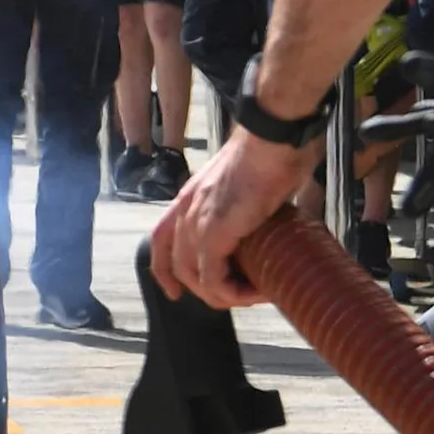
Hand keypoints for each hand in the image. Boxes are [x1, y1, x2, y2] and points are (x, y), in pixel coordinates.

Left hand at [148, 130, 306, 309]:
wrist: (273, 137)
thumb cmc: (270, 151)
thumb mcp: (247, 184)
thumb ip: (245, 205)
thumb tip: (267, 222)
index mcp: (190, 197)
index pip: (160, 240)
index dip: (164, 271)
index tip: (176, 291)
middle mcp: (185, 210)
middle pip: (174, 265)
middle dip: (200, 289)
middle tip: (233, 296)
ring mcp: (196, 221)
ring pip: (194, 277)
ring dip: (222, 295)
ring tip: (252, 295)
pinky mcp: (214, 232)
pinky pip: (213, 278)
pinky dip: (233, 292)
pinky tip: (255, 292)